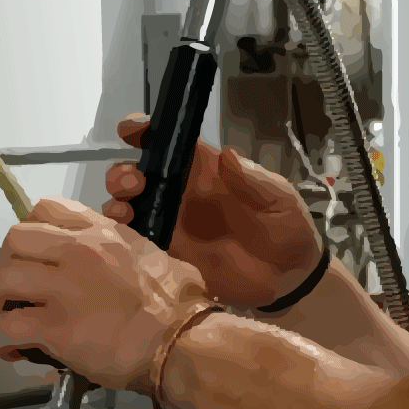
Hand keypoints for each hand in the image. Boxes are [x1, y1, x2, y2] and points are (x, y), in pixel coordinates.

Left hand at [0, 197, 213, 393]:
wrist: (182, 341)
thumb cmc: (179, 302)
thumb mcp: (151, 255)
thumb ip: (124, 249)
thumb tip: (115, 265)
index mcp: (101, 232)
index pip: (46, 207)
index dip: (33, 230)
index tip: (38, 252)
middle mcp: (76, 251)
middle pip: (15, 238)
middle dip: (10, 262)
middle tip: (20, 285)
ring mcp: (63, 289)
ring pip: (4, 278)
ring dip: (1, 298)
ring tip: (12, 313)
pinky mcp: (56, 328)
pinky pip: (10, 325)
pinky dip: (8, 336)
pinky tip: (18, 344)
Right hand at [104, 115, 323, 307]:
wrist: (291, 278)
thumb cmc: (287, 228)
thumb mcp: (278, 198)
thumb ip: (252, 180)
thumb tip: (226, 157)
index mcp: (206, 170)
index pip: (171, 144)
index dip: (146, 132)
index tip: (130, 130)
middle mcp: (183, 193)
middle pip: (139, 174)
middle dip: (122, 172)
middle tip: (133, 182)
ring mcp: (174, 224)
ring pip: (131, 206)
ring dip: (117, 202)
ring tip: (123, 209)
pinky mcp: (172, 255)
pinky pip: (139, 242)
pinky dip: (124, 237)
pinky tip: (123, 235)